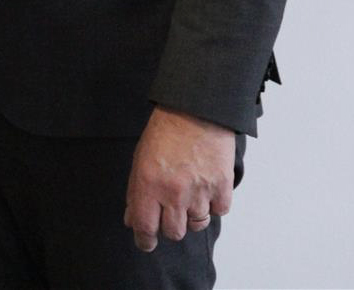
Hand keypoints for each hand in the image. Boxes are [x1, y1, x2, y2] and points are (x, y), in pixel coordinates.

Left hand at [124, 105, 235, 251]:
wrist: (196, 110)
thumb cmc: (165, 132)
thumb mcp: (140, 160)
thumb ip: (135, 192)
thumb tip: (132, 219)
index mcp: (148, 185)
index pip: (144, 228)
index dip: (145, 240)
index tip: (146, 242)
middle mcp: (173, 192)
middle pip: (174, 233)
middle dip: (170, 227)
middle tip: (170, 214)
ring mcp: (200, 191)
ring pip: (197, 224)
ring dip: (192, 215)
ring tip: (189, 195)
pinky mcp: (222, 186)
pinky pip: (219, 211)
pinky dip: (213, 204)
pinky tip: (206, 188)